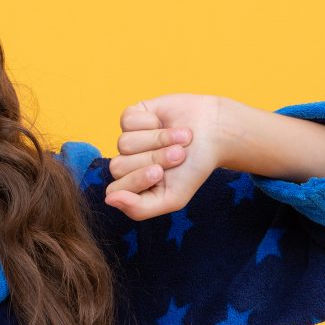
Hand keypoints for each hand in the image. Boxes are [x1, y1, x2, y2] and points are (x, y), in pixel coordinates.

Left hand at [103, 93, 226, 220]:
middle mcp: (126, 163)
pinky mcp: (131, 116)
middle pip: (118, 166)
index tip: (160, 173)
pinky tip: (165, 122)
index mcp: (132, 187)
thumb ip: (139, 208)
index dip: (136, 180)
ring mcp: (128, 140)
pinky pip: (127, 121)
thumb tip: (109, 200)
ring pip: (124, 143)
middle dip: (152, 159)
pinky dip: (151, 122)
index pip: (114, 190)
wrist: (215, 133)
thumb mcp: (173, 198)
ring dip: (157, 140)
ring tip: (180, 138)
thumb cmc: (194, 168)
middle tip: (178, 155)